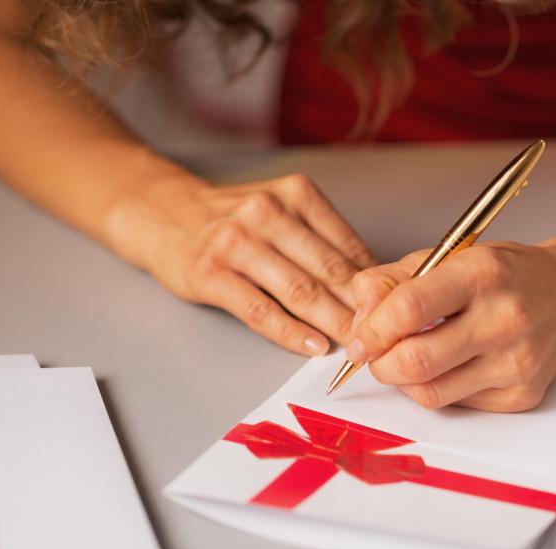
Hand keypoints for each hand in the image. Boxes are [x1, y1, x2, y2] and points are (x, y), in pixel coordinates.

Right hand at [108, 171, 376, 354]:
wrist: (161, 212)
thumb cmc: (231, 219)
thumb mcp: (281, 210)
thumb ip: (321, 238)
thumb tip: (372, 281)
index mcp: (294, 194)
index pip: (347, 243)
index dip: (374, 282)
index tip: (395, 308)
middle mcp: (267, 212)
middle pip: (328, 268)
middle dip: (361, 307)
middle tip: (387, 335)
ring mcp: (236, 242)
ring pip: (299, 290)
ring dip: (333, 322)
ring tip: (357, 345)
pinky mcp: (210, 273)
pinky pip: (260, 310)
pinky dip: (292, 332)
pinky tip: (314, 346)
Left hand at [346, 242, 555, 411]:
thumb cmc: (506, 275)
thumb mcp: (448, 256)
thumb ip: (393, 280)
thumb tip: (359, 317)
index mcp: (482, 273)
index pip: (409, 309)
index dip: (370, 330)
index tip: (359, 339)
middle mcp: (505, 318)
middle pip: (415, 361)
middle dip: (379, 364)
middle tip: (373, 356)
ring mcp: (517, 362)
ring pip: (430, 393)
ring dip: (404, 381)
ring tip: (407, 360)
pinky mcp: (522, 395)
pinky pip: (456, 405)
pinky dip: (437, 389)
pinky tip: (446, 367)